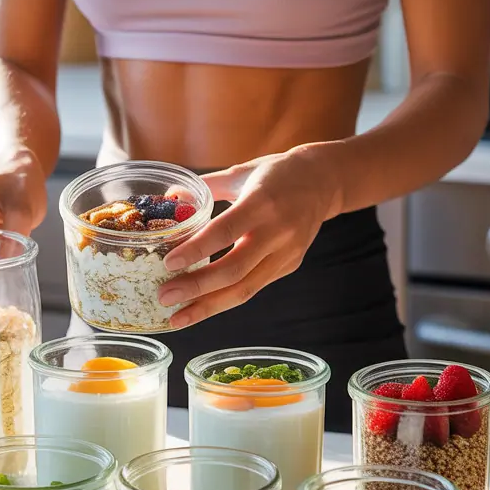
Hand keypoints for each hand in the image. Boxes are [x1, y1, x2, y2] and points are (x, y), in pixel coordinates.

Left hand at [159, 146, 341, 328]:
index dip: (197, 250)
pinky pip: (253, 287)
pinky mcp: (289, 266)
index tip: (168, 264)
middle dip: (197, 288)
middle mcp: (277, 231)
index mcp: (262, 202)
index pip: (226, 230)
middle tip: (164, 297)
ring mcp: (287, 253)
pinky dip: (225, 300)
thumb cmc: (277, 173)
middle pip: (235, 270)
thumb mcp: (241, 171)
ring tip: (177, 317)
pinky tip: (201, 307)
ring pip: (246, 288)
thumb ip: (207, 186)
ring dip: (208, 306)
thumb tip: (170, 198)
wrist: (325, 182)